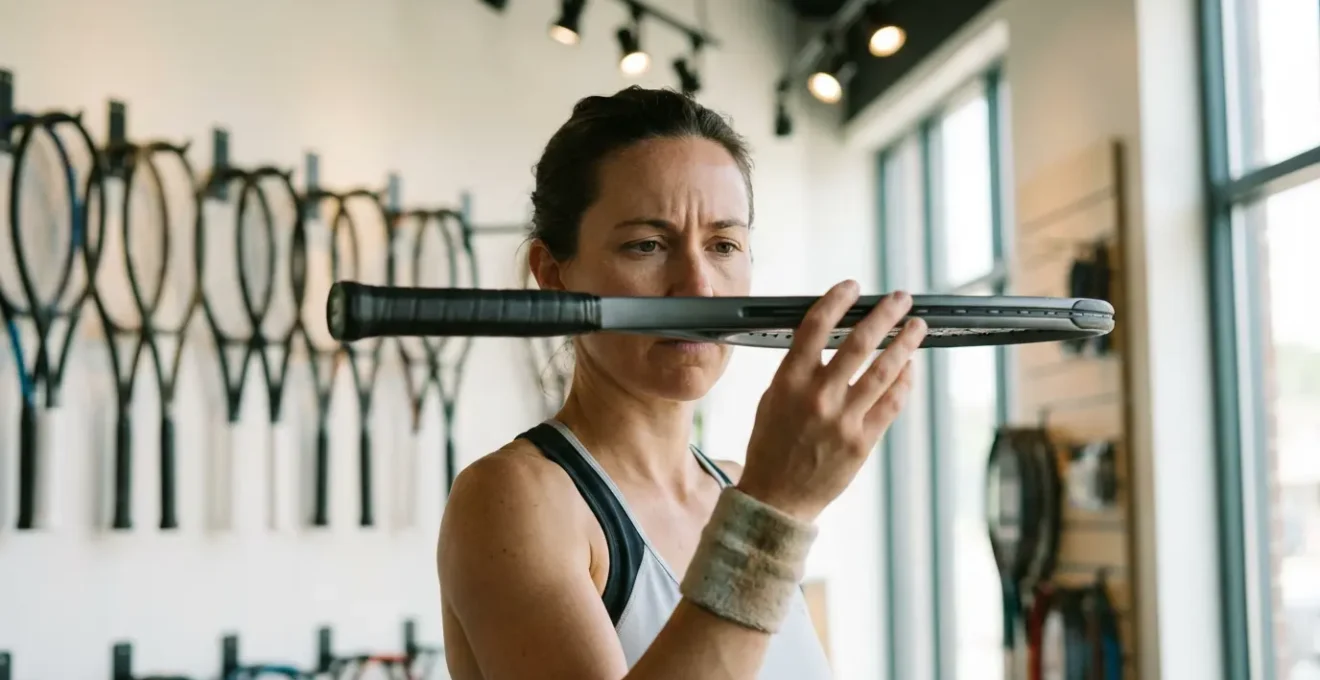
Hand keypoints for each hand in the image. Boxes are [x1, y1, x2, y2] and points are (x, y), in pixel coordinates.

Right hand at [737, 280, 925, 522]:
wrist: (776, 497)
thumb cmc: (771, 446)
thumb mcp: (772, 399)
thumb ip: (798, 370)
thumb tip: (827, 340)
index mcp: (789, 381)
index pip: (815, 327)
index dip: (836, 301)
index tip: (852, 287)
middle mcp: (818, 396)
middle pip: (858, 342)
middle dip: (884, 314)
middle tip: (901, 298)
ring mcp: (843, 419)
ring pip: (883, 371)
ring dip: (904, 344)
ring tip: (917, 327)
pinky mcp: (862, 441)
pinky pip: (891, 403)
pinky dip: (904, 382)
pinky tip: (910, 368)